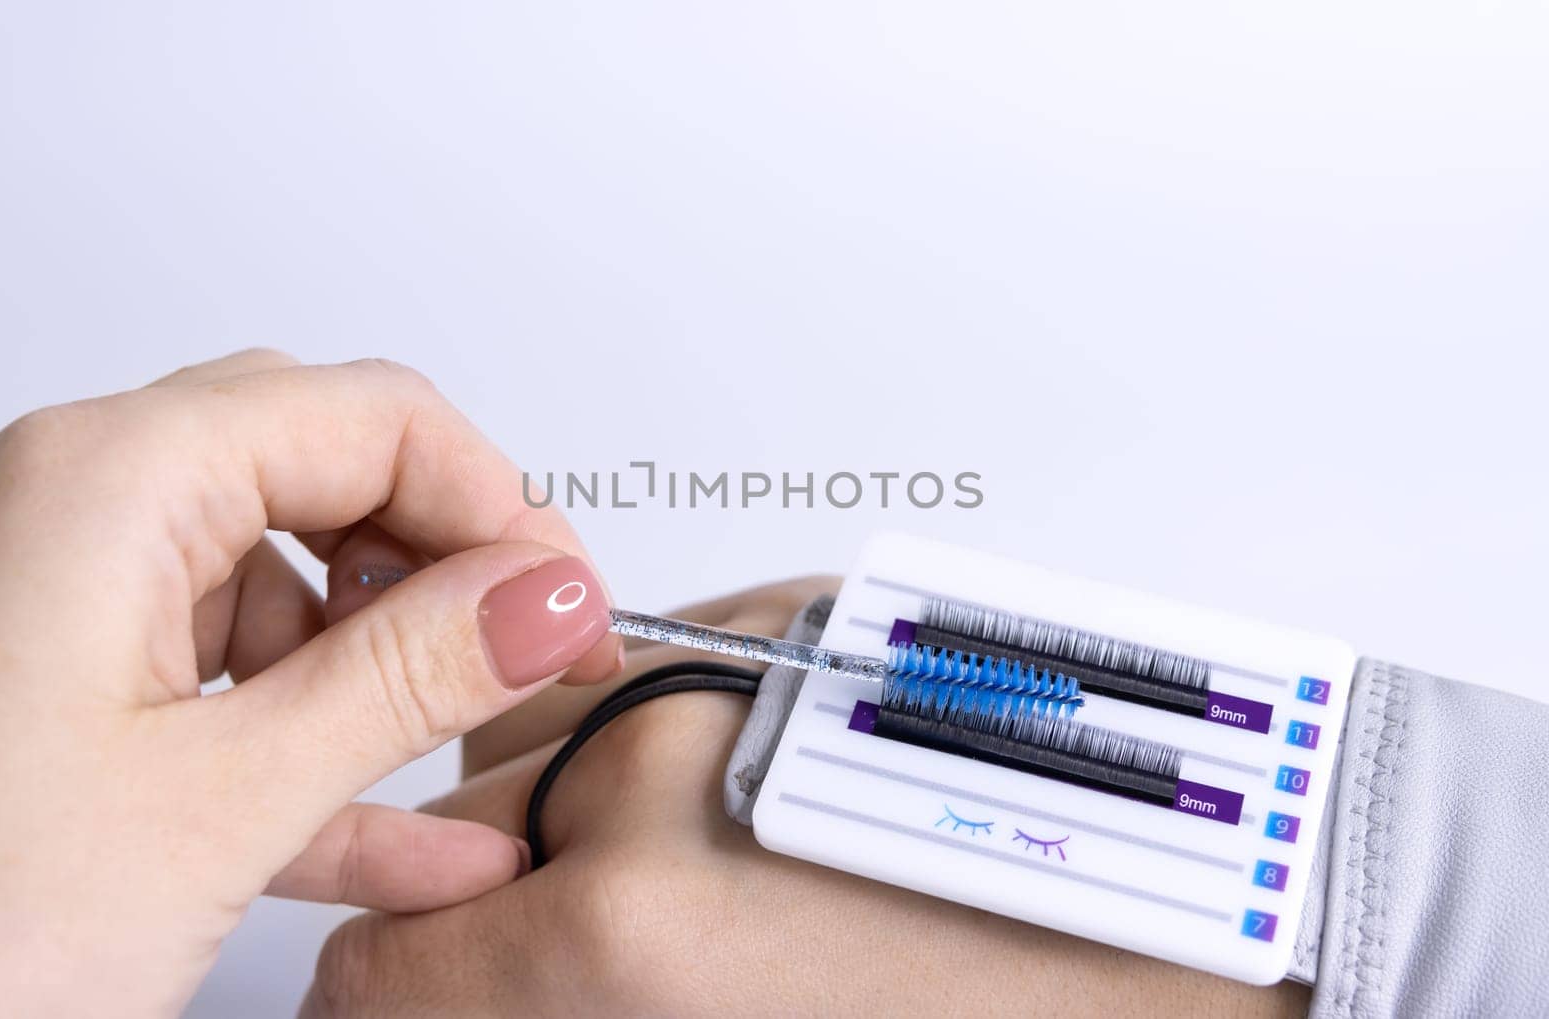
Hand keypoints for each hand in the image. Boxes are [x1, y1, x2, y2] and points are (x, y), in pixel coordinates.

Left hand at [0, 350, 621, 1017]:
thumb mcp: (215, 803)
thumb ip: (405, 677)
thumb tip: (544, 595)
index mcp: (109, 482)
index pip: (372, 417)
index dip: (499, 504)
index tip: (570, 601)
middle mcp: (79, 509)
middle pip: (326, 469)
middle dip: (445, 563)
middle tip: (532, 645)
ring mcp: (68, 599)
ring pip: (285, 580)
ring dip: (387, 665)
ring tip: (462, 745)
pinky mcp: (67, 691)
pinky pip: (232, 680)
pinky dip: (321, 743)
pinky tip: (410, 833)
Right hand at [300, 581, 1310, 1016]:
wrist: (1222, 919)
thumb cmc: (1029, 1010)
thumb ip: (586, 1013)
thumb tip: (524, 994)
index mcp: (622, 935)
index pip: (375, 967)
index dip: (390, 999)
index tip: (427, 1004)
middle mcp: (646, 780)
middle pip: (443, 834)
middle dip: (482, 902)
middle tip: (577, 954)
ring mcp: (718, 673)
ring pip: (526, 731)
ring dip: (553, 802)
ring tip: (661, 866)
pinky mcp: (787, 618)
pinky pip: (634, 677)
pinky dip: (636, 734)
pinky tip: (730, 794)